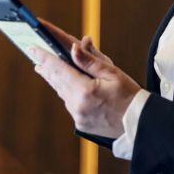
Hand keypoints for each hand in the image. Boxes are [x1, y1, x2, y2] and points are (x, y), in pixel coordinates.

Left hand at [30, 18, 141, 138]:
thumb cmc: (130, 96)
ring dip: (55, 79)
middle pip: (56, 81)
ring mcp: (78, 116)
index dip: (44, 57)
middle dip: (46, 67)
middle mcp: (77, 105)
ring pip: (61, 93)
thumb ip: (91, 61)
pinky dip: (67, 92)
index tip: (33, 48)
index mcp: (85, 91)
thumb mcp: (113, 74)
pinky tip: (67, 85)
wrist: (140, 125)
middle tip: (35, 55)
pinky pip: (70, 104)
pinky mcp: (81, 124)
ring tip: (46, 68)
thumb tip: (73, 48)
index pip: (59, 69)